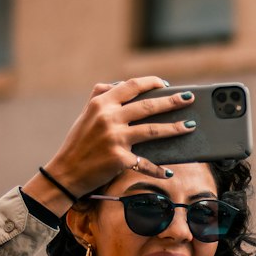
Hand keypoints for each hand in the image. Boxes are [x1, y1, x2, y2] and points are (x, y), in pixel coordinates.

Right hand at [23, 78, 196, 211]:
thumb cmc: (77, 143)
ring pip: (153, 130)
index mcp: (101, 103)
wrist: (65, 173)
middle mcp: (108, 118)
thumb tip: (117, 84)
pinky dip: (158, 169)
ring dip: (175, 128)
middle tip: (190, 98)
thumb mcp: (85, 115)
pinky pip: (145, 163)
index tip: (166, 84)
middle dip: (172, 101)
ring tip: (190, 125)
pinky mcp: (119, 159)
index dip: (151, 83)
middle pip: (148, 106)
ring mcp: (115, 138)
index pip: (131, 86)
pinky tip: (169, 171)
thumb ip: (100, 97)